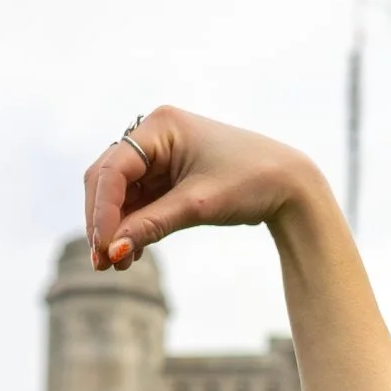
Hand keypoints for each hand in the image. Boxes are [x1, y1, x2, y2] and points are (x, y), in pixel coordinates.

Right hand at [84, 108, 323, 271]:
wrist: (288, 185)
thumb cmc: (249, 183)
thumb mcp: (198, 206)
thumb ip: (152, 225)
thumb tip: (113, 250)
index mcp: (160, 125)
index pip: (114, 168)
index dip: (102, 210)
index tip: (103, 247)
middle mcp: (154, 134)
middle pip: (108, 178)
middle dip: (104, 220)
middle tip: (102, 262)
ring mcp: (159, 154)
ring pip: (121, 193)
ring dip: (117, 228)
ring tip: (118, 264)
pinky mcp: (168, 175)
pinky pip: (139, 201)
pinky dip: (134, 226)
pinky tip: (133, 253)